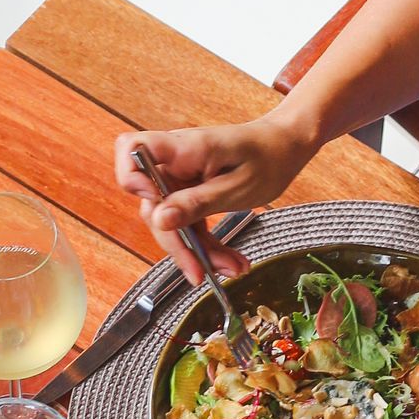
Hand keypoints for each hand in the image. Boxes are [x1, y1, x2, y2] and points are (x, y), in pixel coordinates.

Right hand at [114, 117, 311, 280]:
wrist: (285, 146)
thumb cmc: (268, 156)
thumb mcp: (238, 187)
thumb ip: (197, 203)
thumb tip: (159, 219)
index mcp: (187, 148)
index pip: (133, 149)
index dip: (132, 179)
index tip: (157, 210)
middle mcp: (175, 160)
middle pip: (151, 204)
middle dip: (176, 242)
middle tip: (201, 272)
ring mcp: (180, 176)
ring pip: (169, 221)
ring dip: (195, 251)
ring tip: (230, 268)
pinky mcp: (188, 190)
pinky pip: (186, 222)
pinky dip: (205, 245)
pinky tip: (228, 260)